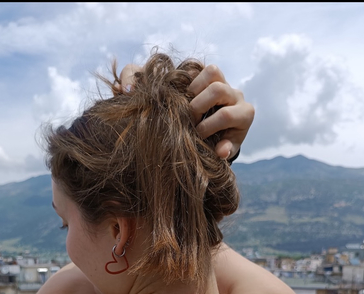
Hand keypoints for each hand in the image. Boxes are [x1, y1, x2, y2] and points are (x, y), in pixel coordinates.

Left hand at [118, 63, 253, 159]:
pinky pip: (234, 141)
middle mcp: (230, 92)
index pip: (208, 70)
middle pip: (218, 85)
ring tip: (197, 136)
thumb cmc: (175, 116)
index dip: (192, 85)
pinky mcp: (241, 136)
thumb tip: (121, 89)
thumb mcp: (158, 98)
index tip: (180, 101)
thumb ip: (135, 84)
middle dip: (198, 105)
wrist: (199, 147)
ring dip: (208, 126)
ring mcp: (240, 111)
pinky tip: (216, 153)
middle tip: (187, 120)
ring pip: (227, 112)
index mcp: (212, 81)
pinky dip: (224, 148)